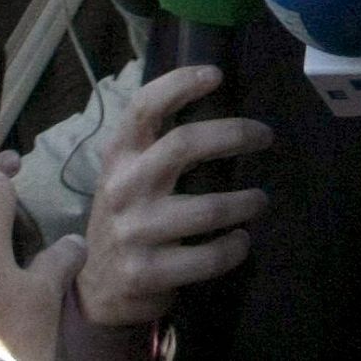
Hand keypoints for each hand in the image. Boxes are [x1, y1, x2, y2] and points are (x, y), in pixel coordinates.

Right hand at [77, 65, 271, 327]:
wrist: (95, 287)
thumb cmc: (126, 217)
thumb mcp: (128, 175)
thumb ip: (158, 147)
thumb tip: (219, 112)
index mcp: (119, 156)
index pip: (144, 107)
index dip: (179, 84)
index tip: (216, 74)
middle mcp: (124, 187)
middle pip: (184, 144)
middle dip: (234, 134)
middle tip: (265, 135)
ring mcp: (134, 231)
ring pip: (208, 208)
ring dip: (245, 202)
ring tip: (260, 199)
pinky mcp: (147, 272)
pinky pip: (207, 257)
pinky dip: (234, 247)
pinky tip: (241, 240)